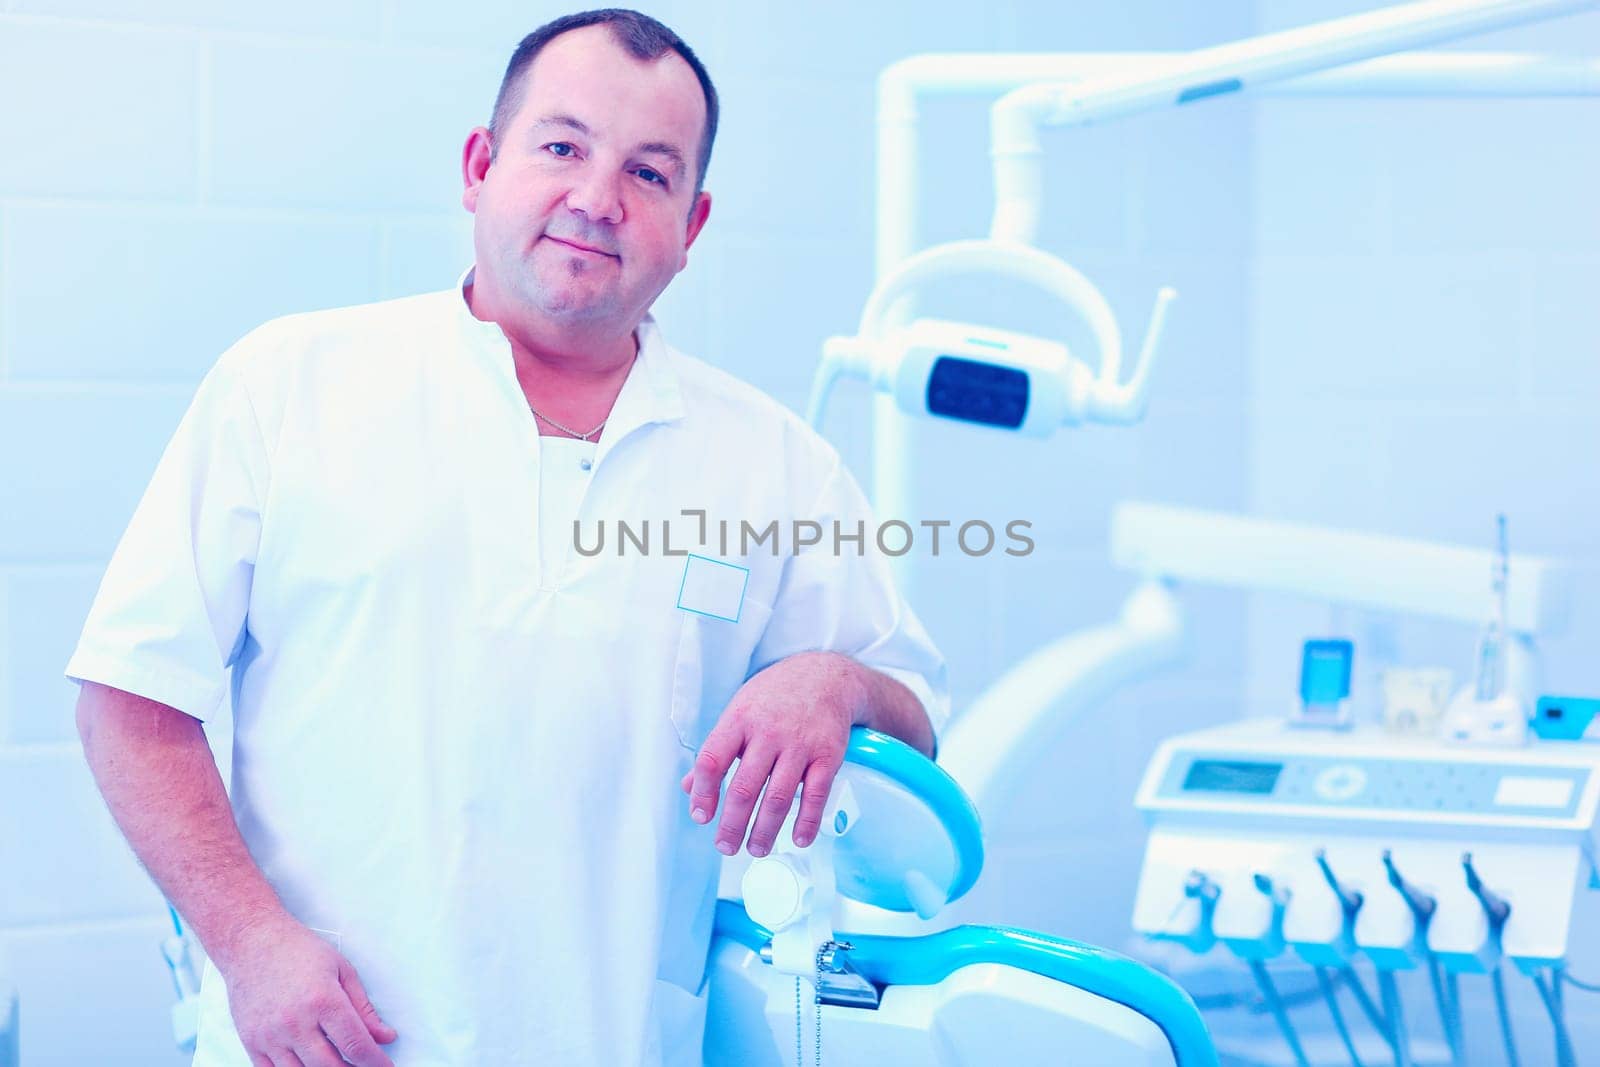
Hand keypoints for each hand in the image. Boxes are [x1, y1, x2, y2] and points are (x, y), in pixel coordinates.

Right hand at [217, 913, 396, 1066]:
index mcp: (324, 1000)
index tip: (386, 1066)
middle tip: (363, 1065)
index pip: (356, 1045)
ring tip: (339, 1063)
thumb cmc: (299, 951)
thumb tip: (385, 1037)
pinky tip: (308, 1064)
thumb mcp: (342, 970)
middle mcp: (295, 1022)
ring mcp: (270, 1036)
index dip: (376, 1062)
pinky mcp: (251, 1042)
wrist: (252, 943)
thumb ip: (363, 1008)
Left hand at [680, 651, 862, 857]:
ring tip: (756, 849)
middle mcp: (768, 732)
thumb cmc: (775, 696)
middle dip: (732, 825)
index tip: (701, 817)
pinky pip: (816, 795)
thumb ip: (716, 750)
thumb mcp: (739, 712)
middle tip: (725, 847)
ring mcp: (800, 744)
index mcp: (739, 719)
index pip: (712, 760)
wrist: (826, 676)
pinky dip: (807, 822)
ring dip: (765, 830)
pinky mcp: (828, 755)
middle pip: (744, 788)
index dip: (702, 793)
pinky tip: (798, 839)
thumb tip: (688, 787)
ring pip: (778, 797)